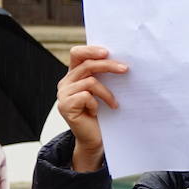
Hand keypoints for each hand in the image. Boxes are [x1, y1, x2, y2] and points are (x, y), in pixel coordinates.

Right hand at [58, 45, 127, 171]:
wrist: (95, 138)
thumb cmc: (102, 114)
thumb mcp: (103, 91)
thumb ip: (103, 76)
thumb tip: (121, 61)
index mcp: (74, 75)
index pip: (77, 54)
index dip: (90, 50)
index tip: (107, 52)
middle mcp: (65, 82)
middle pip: (87, 65)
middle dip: (108, 65)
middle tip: (126, 69)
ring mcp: (63, 94)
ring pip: (90, 81)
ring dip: (106, 93)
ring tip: (114, 104)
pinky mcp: (64, 106)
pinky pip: (86, 96)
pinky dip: (96, 103)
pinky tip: (97, 112)